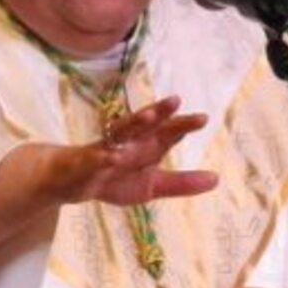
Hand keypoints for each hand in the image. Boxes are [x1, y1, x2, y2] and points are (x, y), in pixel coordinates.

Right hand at [0, 96, 216, 255]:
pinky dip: (102, 156)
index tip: (202, 118)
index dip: (183, 124)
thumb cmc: (114, 180)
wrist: (71, 182)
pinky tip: (112, 156)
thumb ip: (181, 183)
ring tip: (147, 116)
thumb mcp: (152, 186)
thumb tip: (216, 179)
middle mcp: (128, 141)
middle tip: (177, 101)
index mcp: (146, 145)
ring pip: (120, 131)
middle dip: (160, 113)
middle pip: (146, 123)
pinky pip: (93, 157)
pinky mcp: (85, 161)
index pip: (167, 131)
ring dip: (132, 123)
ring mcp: (106, 148)